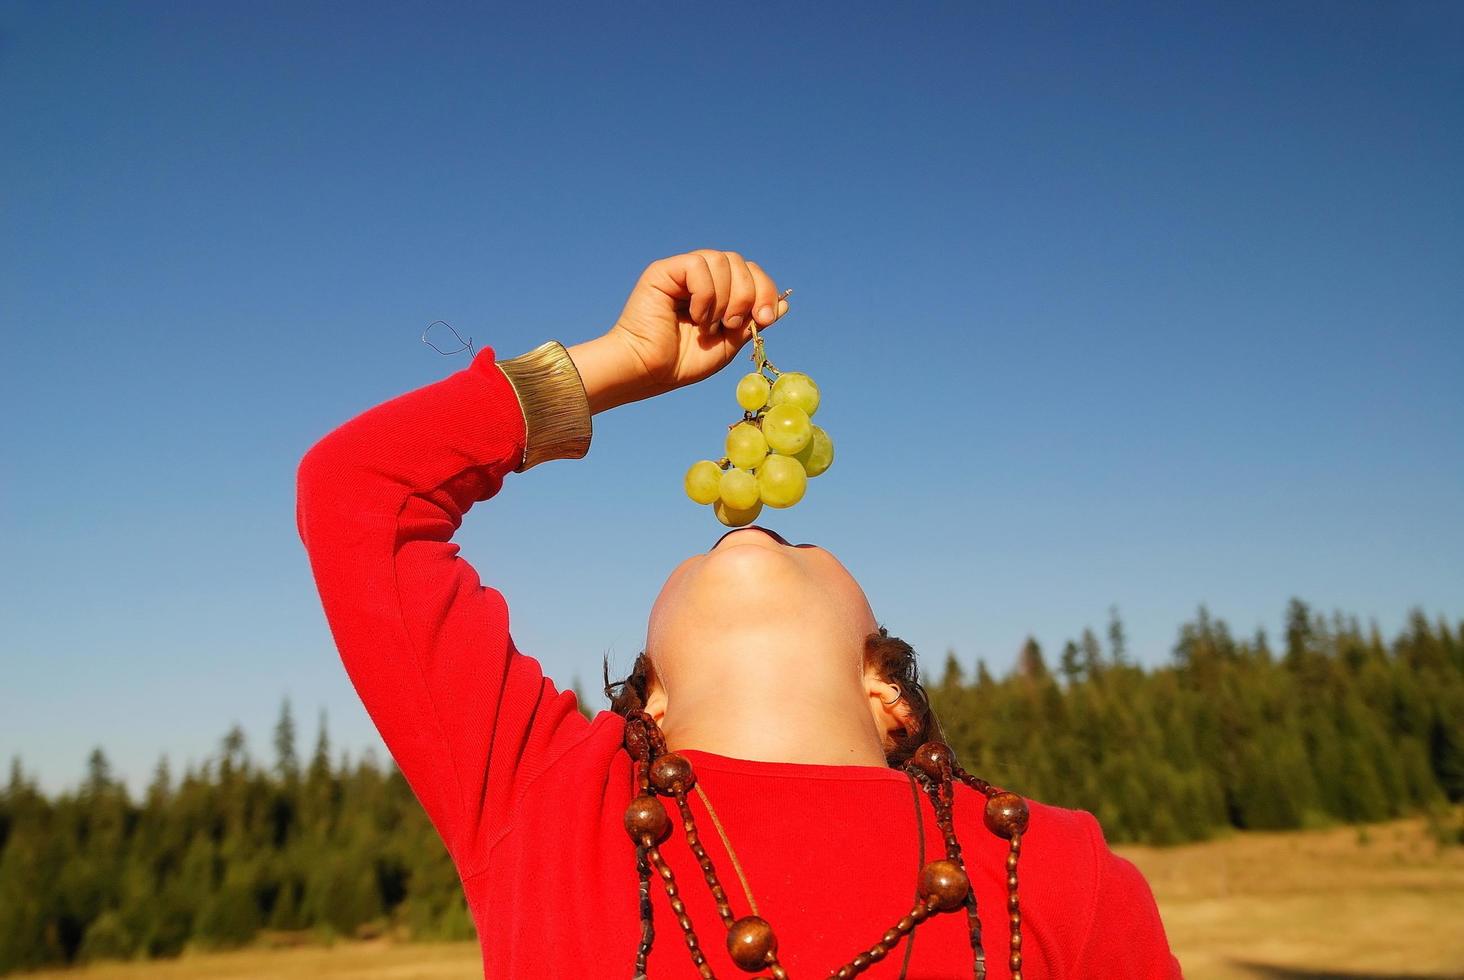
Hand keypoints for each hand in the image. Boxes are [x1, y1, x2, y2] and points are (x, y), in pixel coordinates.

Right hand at [567, 251, 788, 413]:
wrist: (648, 371)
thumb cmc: (682, 362)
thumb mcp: (729, 344)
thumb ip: (754, 323)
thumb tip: (785, 304)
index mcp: (718, 291)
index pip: (751, 273)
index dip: (765, 290)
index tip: (766, 318)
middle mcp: (701, 277)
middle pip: (741, 262)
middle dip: (747, 294)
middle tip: (733, 325)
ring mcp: (683, 272)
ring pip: (722, 260)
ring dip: (724, 298)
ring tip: (708, 324)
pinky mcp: (665, 270)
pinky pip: (698, 264)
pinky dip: (704, 293)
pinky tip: (693, 315)